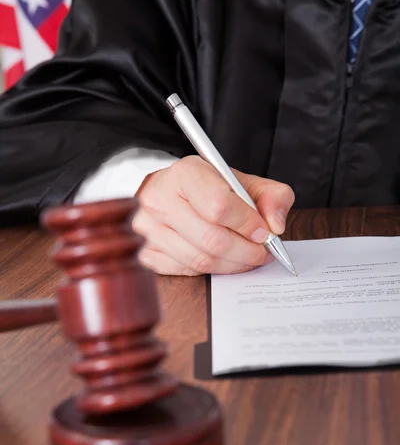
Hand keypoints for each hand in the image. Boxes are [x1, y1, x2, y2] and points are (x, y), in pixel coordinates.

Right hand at [132, 156, 293, 275]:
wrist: (174, 193)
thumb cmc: (210, 188)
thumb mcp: (244, 182)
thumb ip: (272, 196)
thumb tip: (276, 226)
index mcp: (185, 174)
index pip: (219, 206)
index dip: (247, 224)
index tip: (263, 232)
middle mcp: (159, 199)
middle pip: (211, 239)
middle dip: (246, 251)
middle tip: (262, 253)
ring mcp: (149, 229)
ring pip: (200, 260)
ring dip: (232, 265)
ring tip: (248, 258)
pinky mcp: (146, 252)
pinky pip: (187, 271)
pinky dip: (212, 270)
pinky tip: (224, 261)